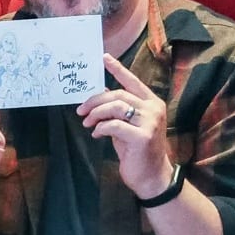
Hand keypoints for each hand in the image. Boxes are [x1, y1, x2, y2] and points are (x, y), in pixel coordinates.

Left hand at [81, 59, 175, 200]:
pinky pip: (114, 125)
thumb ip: (117, 110)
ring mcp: (150, 122)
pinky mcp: (142, 136)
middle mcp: (154, 109)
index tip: (104, 58)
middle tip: (81, 111)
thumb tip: (100, 94)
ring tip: (87, 124)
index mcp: (152, 103)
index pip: (133, 81)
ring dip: (96, 114)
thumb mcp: (126, 126)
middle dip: (95, 101)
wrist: (151, 176)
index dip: (118, 69)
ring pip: (116, 107)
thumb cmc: (138, 151)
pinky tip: (97, 135)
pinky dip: (101, 128)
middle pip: (118, 94)